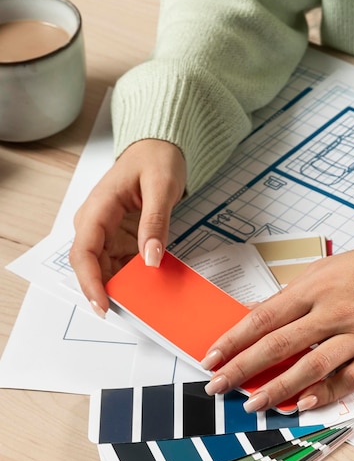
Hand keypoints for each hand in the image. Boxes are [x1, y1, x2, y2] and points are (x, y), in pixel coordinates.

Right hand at [69, 139, 185, 316]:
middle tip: (132, 313)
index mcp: (98, 208)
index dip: (91, 282)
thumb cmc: (157, 159)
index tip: (104, 305)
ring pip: (107, 267)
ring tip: (145, 303)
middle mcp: (96, 222)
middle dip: (107, 290)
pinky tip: (149, 286)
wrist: (158, 147)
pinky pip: (122, 261)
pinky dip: (134, 274)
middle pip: (92, 265)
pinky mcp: (120, 234)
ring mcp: (107, 230)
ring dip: (122, 285)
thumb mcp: (162, 187)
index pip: (84, 252)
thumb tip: (151, 259)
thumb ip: (156, 222)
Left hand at [201, 247, 353, 411]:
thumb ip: (288, 295)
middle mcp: (332, 312)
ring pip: (311, 365)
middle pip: (280, 344)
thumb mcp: (321, 271)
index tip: (211, 358)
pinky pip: (348, 379)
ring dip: (278, 387)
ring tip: (252, 404)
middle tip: (218, 386)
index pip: (264, 318)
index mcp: (313, 290)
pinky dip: (324, 393)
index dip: (234, 340)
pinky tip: (301, 404)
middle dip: (244, 367)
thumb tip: (253, 314)